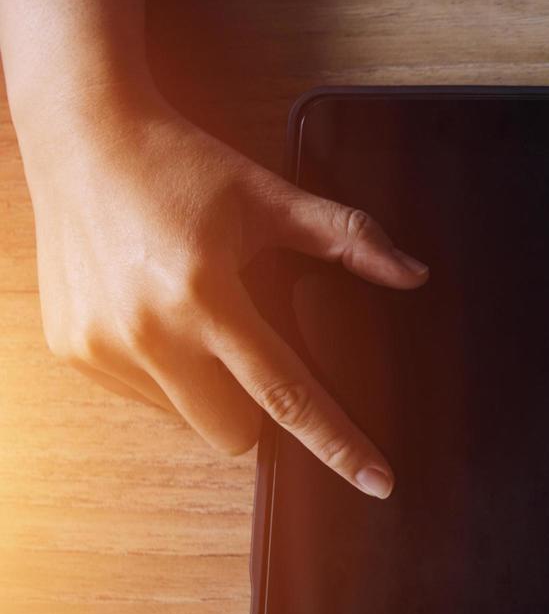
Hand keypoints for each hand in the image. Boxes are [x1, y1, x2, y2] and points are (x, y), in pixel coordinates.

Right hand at [23, 93, 427, 496]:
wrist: (82, 133)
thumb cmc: (179, 164)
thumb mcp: (270, 197)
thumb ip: (346, 238)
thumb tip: (411, 273)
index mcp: (204, 294)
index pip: (287, 394)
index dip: (338, 444)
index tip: (377, 480)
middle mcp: (147, 330)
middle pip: (235, 432)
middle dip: (260, 412)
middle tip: (255, 349)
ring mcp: (101, 346)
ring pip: (187, 420)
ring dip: (209, 391)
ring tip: (197, 316)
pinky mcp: (72, 350)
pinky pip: (144, 399)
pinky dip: (167, 375)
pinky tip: (159, 315)